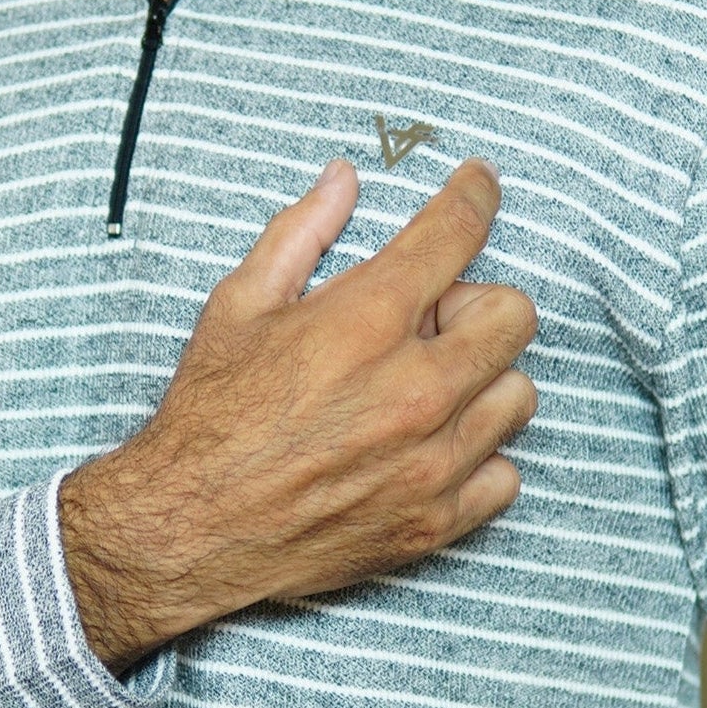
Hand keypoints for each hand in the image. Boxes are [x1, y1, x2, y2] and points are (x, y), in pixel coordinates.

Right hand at [59, 157, 537, 669]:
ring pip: (518, 395)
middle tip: (428, 321)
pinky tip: (429, 449)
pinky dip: (477, 458)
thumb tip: (343, 178)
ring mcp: (431, 461)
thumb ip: (300, 233)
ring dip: (482, 382)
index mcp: (366, 322)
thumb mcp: (239, 305)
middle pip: (513, 315)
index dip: (475, 194)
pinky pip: (505, 474)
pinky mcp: (435, 521)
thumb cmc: (209, 415)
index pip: (456, 233)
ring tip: (429, 389)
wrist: (188, 528)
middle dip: (476, 304)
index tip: (480, 184)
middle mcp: (414, 389)